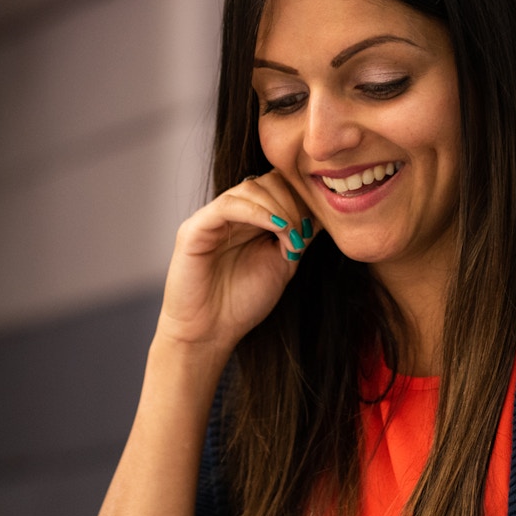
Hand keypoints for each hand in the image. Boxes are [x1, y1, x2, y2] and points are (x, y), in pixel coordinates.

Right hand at [158, 172, 315, 354]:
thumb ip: (297, 236)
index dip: (302, 200)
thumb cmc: (242, 303)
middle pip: (267, 182)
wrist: (210, 333)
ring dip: (279, 208)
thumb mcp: (282, 264)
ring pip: (250, 189)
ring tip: (290, 236)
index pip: (279, 187)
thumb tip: (320, 213)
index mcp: (250, 220)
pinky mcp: (195, 228)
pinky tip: (276, 227)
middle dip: (293, 203)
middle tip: (301, 234)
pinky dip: (257, 212)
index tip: (314, 228)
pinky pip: (228, 205)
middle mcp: (231, 214)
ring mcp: (212, 219)